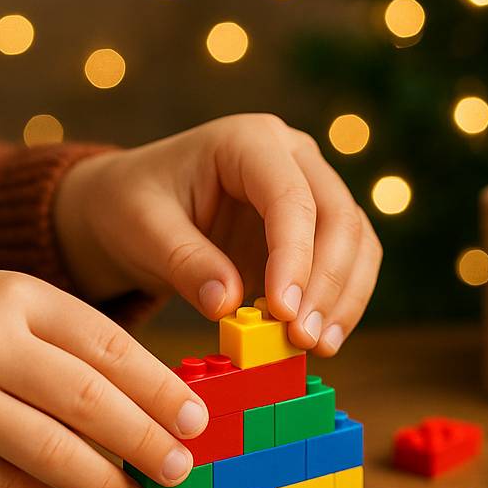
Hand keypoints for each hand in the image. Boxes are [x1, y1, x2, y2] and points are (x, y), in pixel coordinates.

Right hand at [0, 271, 208, 487]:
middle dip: (144, 439)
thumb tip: (153, 404)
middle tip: (180, 467)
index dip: (159, 387)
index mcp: (17, 296)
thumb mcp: (9, 307)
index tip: (195, 420)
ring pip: (47, 450)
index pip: (107, 344)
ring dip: (103, 483)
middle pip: (85, 398)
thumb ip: (74, 344)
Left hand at [54, 114, 381, 355]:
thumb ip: (184, 262)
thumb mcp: (142, 229)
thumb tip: (228, 305)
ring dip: (344, 298)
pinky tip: (321, 340)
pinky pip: (350, 264)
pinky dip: (341, 303)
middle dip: (328, 283)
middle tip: (303, 338)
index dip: (295, 255)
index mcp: (248, 140)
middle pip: (339, 216)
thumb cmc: (131, 206)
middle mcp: (292, 157)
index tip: (282, 312)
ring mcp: (311, 191)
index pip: (291, 196)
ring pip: (357, 241)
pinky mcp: (315, 231)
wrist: (130, 207)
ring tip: (317, 347)